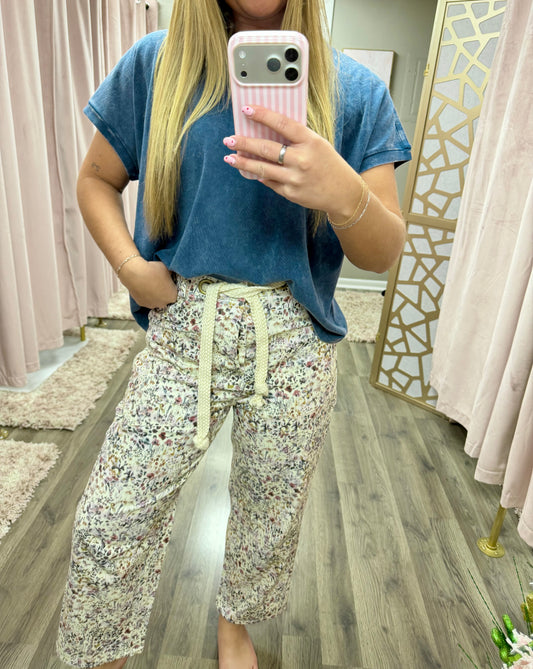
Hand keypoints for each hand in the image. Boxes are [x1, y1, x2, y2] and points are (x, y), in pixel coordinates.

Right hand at [118, 258, 176, 308]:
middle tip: (158, 283)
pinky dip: (145, 295)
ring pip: (155, 301)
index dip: (171, 288)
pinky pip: (146, 300)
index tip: (167, 282)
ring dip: (154, 295)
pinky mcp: (142, 304)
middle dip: (163, 293)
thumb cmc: (154, 270)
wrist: (135, 273)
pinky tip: (143, 287)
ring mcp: (152, 305)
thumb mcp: (166, 269)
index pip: (174, 294)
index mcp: (172, 296)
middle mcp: (163, 303)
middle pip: (165, 299)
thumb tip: (170, 273)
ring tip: (150, 285)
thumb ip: (170, 274)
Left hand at [222, 104, 359, 217]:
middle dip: (244, 143)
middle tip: (229, 139)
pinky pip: (269, 182)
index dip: (262, 115)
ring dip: (243, 162)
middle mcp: (302, 160)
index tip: (246, 110)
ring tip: (229, 157)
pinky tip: (248, 171)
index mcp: (310, 142)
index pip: (282, 124)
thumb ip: (296, 138)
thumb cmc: (329, 164)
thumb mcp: (318, 144)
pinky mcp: (291, 193)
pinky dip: (258, 175)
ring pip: (262, 169)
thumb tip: (268, 132)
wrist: (343, 193)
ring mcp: (295, 179)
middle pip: (266, 149)